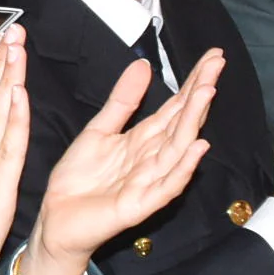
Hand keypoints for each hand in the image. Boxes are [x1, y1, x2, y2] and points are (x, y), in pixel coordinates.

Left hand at [21, 49, 222, 274]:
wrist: (56, 218)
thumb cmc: (79, 180)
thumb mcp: (99, 129)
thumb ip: (122, 100)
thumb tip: (143, 66)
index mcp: (143, 140)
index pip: (175, 107)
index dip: (193, 82)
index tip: (212, 56)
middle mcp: (152, 158)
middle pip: (182, 122)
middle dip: (200, 94)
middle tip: (217, 65)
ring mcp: (149, 181)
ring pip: (178, 148)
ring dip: (194, 121)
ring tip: (207, 92)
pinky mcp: (138, 205)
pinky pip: (166, 186)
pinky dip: (183, 168)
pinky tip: (197, 148)